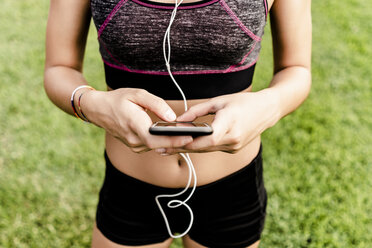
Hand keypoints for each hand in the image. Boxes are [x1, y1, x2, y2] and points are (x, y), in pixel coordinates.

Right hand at [81, 88, 192, 152]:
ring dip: (171, 142)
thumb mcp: (137, 94)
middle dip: (177, 142)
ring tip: (188, 135)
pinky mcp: (135, 146)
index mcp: (134, 125)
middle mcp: (133, 139)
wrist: (99, 110)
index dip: (173, 140)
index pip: (156, 138)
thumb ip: (156, 104)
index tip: (189, 137)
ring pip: (156, 147)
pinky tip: (173, 136)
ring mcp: (133, 145)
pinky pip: (152, 146)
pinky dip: (163, 142)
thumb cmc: (118, 100)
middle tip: (195, 136)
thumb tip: (172, 117)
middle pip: (159, 145)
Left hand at [159, 90, 278, 153]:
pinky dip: (201, 147)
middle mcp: (233, 138)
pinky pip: (214, 148)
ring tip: (168, 149)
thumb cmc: (242, 102)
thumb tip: (179, 120)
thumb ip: (198, 111)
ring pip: (207, 149)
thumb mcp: (219, 101)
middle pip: (203, 147)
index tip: (173, 142)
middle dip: (181, 148)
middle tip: (161, 149)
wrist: (267, 110)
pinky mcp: (234, 149)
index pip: (208, 137)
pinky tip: (186, 146)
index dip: (191, 141)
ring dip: (189, 149)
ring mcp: (235, 146)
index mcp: (230, 122)